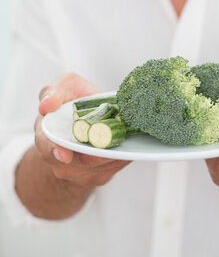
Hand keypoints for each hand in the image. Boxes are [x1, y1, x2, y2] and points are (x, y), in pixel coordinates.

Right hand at [36, 72, 128, 186]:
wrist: (88, 118)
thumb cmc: (74, 99)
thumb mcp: (64, 87)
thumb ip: (53, 92)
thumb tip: (46, 106)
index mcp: (47, 135)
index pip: (46, 145)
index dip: (54, 150)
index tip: (65, 154)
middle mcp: (59, 157)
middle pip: (76, 162)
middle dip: (94, 155)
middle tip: (109, 145)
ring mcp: (77, 171)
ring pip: (95, 169)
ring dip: (110, 157)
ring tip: (124, 142)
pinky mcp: (96, 176)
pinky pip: (110, 171)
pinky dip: (120, 160)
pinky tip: (128, 148)